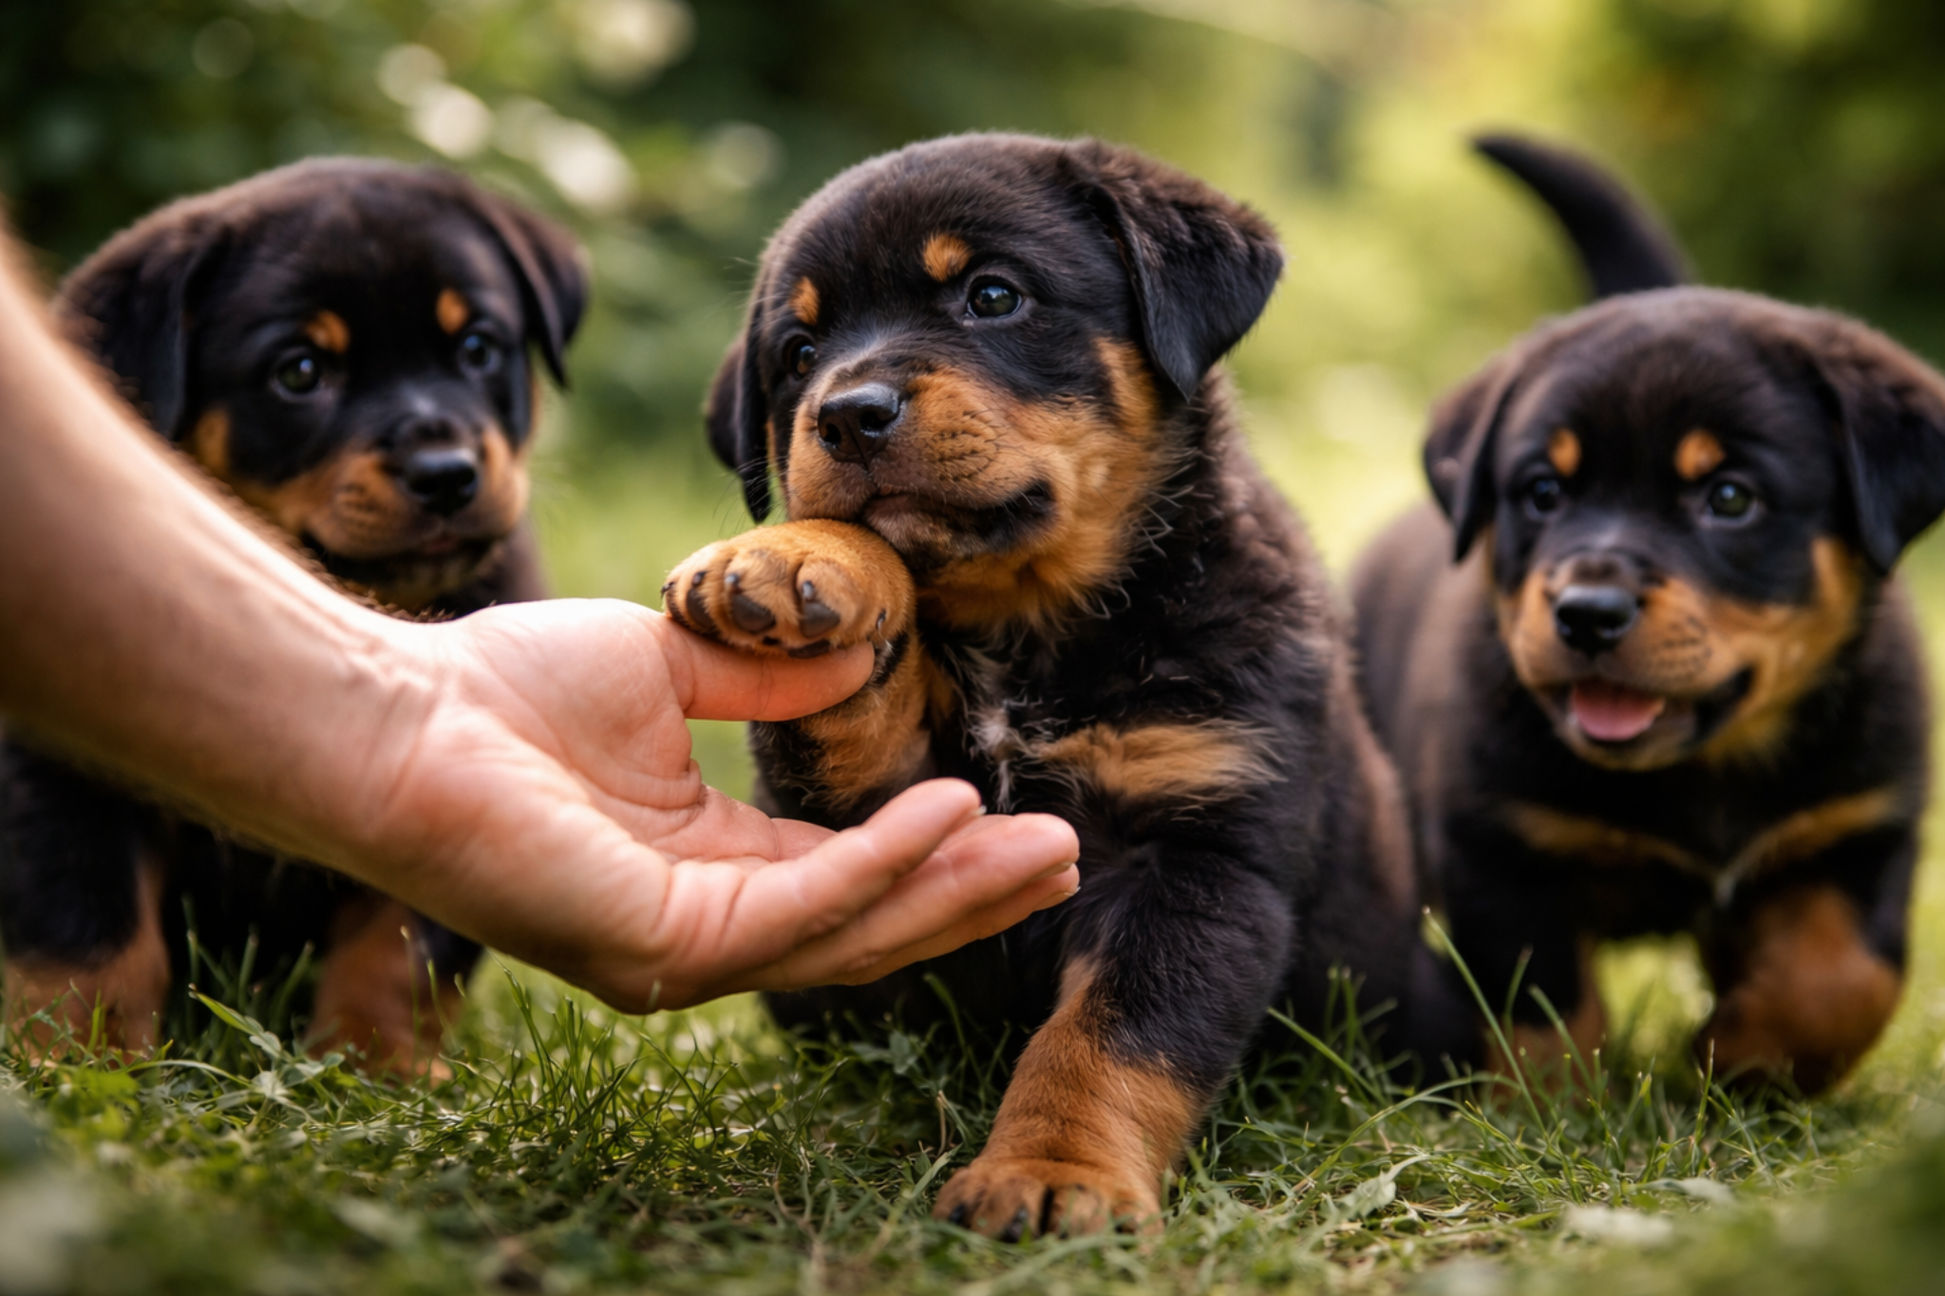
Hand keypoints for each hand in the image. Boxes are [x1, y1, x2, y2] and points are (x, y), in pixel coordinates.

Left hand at [346, 598, 1079, 1010]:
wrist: (399, 712)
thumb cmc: (505, 690)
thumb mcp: (669, 664)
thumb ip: (763, 674)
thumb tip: (857, 654)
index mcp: (707, 861)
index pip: (843, 874)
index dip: (931, 851)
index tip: (1011, 808)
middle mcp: (704, 923)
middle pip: (868, 925)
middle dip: (970, 894)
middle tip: (1066, 859)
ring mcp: (684, 948)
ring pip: (852, 934)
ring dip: (955, 891)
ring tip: (1045, 852)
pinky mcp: (664, 947)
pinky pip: (804, 908)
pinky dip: (884, 864)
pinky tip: (951, 815)